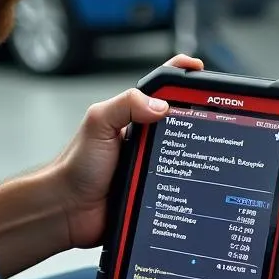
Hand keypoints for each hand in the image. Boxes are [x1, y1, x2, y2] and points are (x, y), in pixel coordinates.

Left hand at [54, 53, 203, 249]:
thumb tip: (161, 105)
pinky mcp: (156, 188)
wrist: (68, 210)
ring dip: (194, 153)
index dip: (181, 76)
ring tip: (205, 151)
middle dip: (198, 116)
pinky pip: (179, 183)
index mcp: (132, 116)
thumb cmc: (75, 166)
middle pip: (181, 120)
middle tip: (210, 116)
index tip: (199, 68)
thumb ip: (125, 105)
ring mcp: (151, 162)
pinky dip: (188, 183)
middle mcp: (145, 137)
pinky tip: (195, 183)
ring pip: (185, 153)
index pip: (161, 88)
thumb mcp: (98, 123)